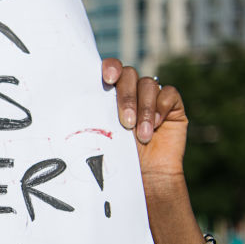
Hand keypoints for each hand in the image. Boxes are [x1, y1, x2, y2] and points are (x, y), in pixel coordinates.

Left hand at [102, 58, 186, 181]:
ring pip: (148, 84)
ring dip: (144, 109)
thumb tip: (72, 102)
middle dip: (126, 97)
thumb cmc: (118, 157)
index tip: (108, 78)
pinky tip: (156, 125)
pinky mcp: (173, 106)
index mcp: (111, 92)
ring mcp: (153, 96)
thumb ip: (94, 113)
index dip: (110, 67)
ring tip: (141, 135)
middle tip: (125, 123)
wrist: (145, 176)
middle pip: (129, 75)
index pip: (111, 68)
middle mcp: (132, 90)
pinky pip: (169, 94)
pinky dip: (161, 107)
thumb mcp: (102, 133)